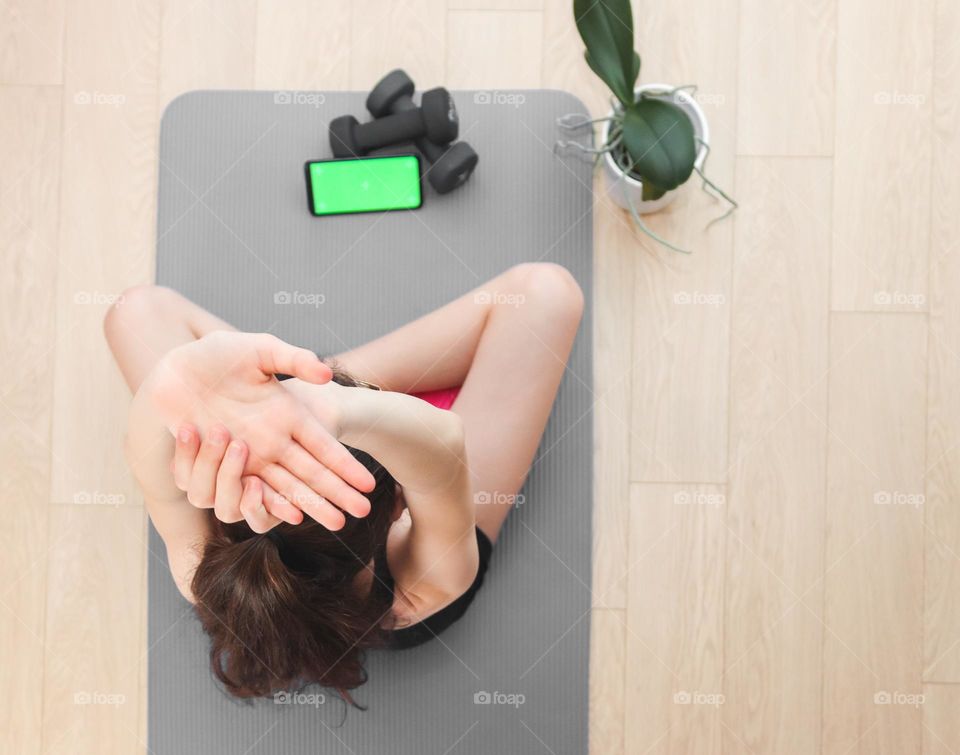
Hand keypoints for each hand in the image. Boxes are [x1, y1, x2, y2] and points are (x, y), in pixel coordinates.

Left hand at [147, 331, 372, 529]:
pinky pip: (236, 491)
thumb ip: (294, 359)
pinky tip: (282, 511)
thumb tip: (327, 373)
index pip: (323, 446)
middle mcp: (271, 442)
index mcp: (287, 416)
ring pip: (280, 490)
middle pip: (310, 475)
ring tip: (327, 521)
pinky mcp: (215, 466)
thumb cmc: (219, 355)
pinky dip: (259, 502)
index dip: (345, 466)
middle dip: (336, 496)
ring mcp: (245, 457)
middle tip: (360, 514)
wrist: (174, 368)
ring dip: (305, 504)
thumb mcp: (261, 349)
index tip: (369, 484)